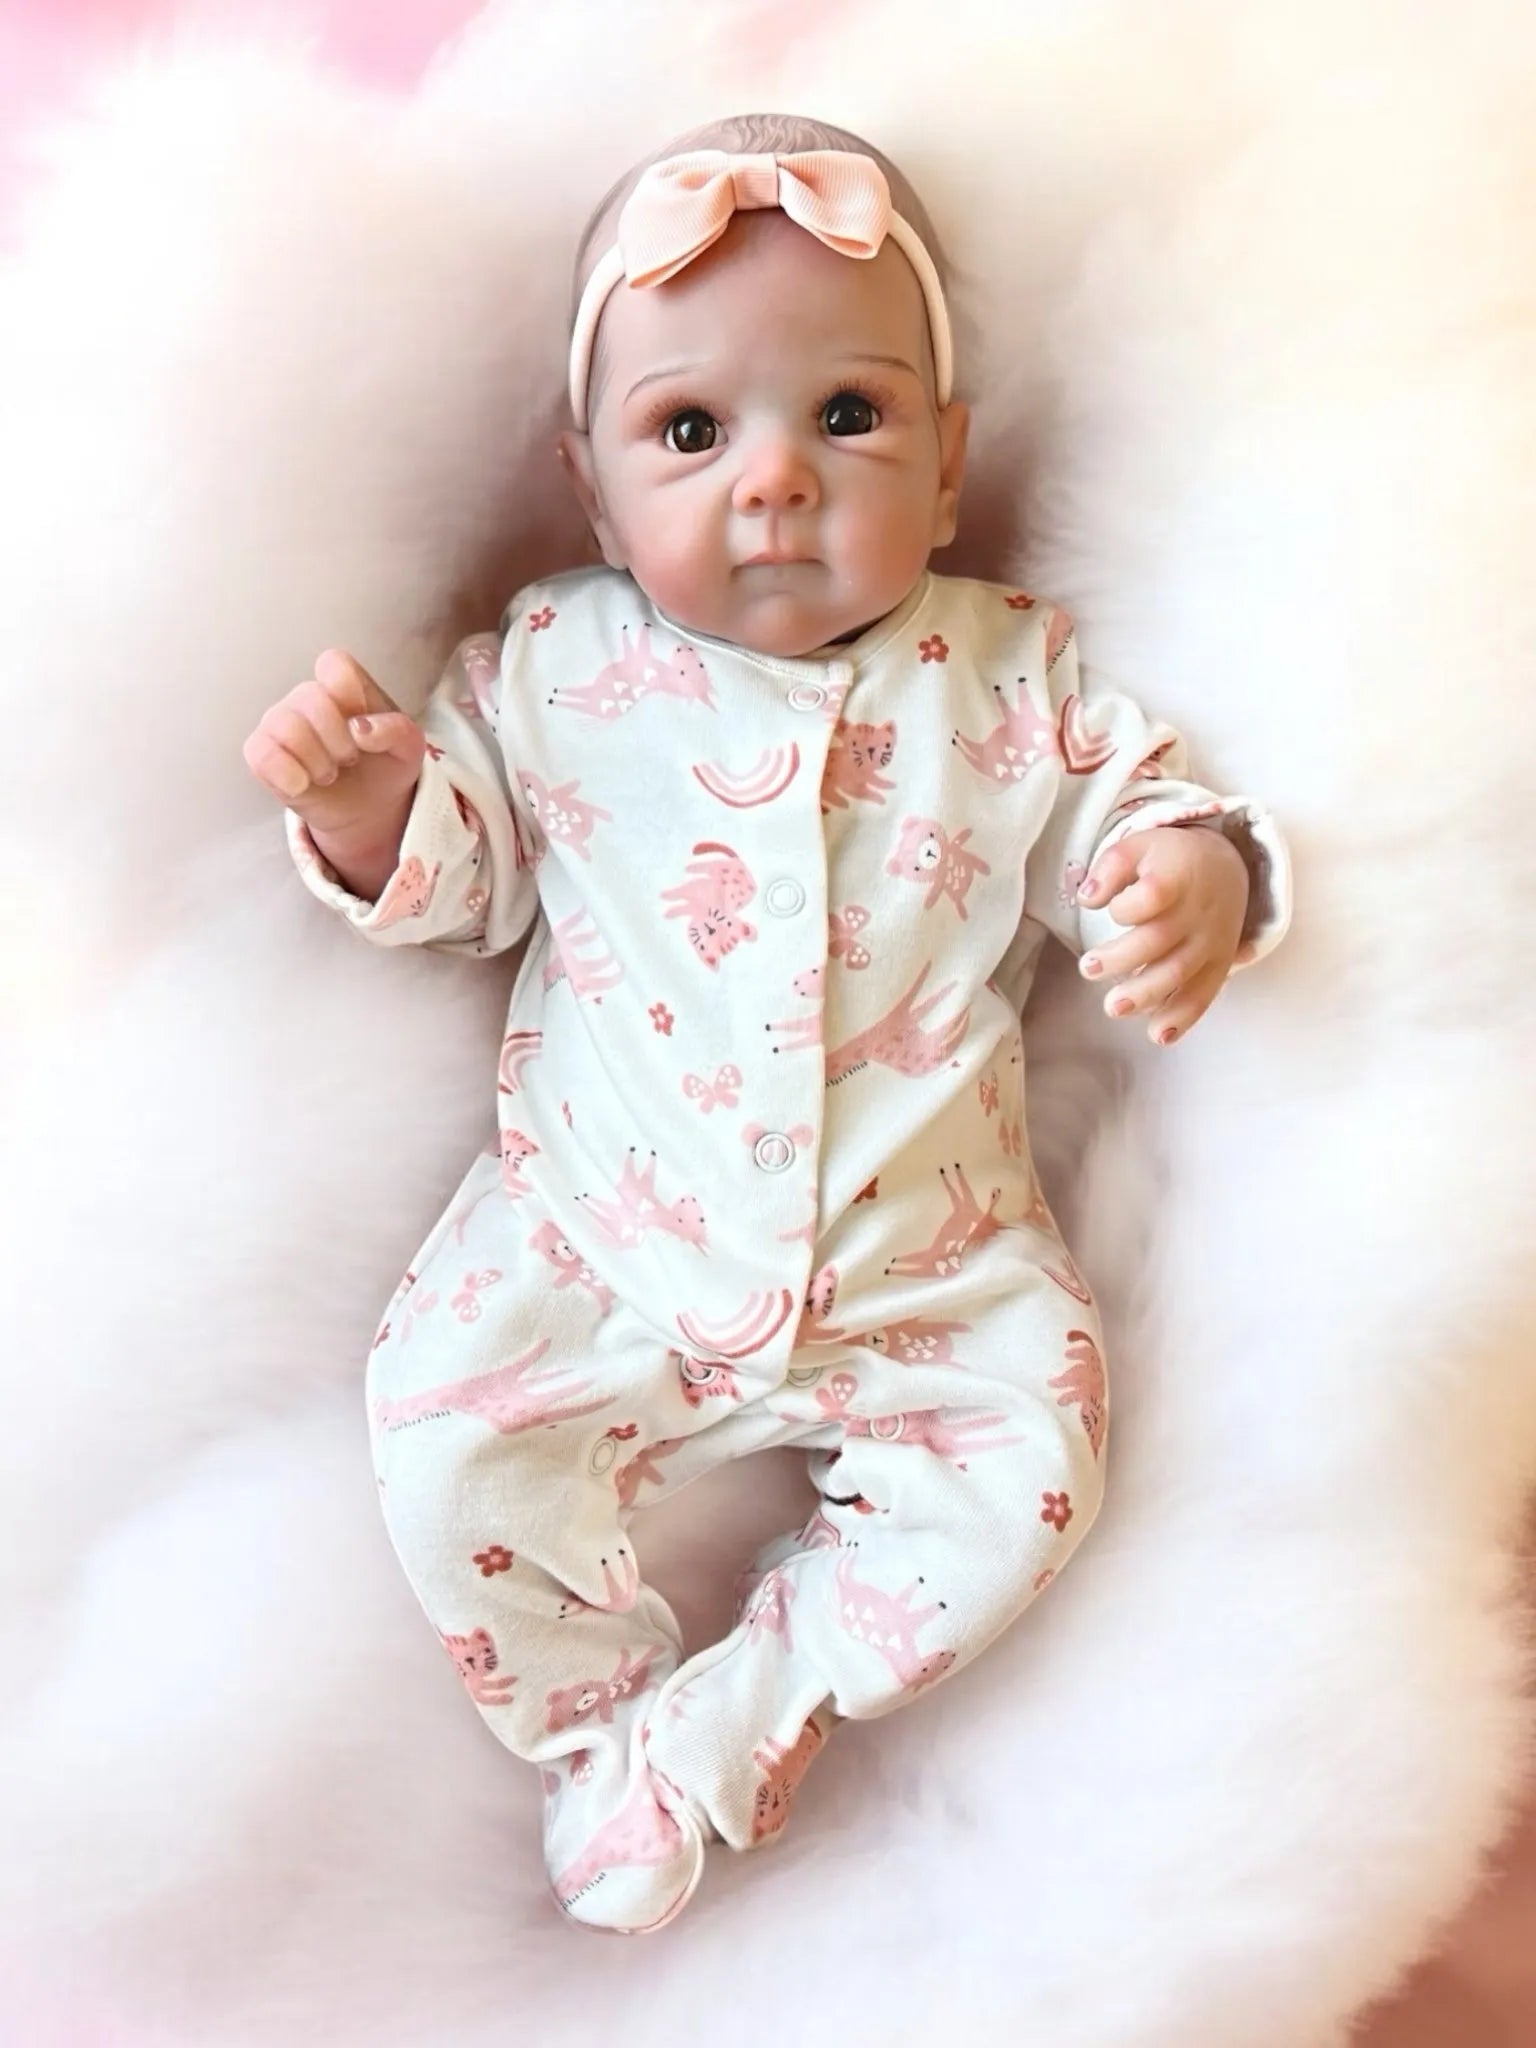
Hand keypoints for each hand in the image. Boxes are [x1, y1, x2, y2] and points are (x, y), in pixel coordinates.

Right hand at [242, 649, 425, 840]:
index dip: (351, 695)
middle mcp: (307, 698)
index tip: (364, 726)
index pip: (333, 664)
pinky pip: (260, 754)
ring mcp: (280, 723)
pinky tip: (304, 784)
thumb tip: (360, 729)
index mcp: (343, 685)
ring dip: (316, 759)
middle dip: (338, 738)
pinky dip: (287, 775)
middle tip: (350, 759)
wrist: (369, 807)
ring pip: (283, 724)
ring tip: (329, 774)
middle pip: (310, 696)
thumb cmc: (385, 765)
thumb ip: (396, 729)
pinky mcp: (263, 754)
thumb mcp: (409, 747)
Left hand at [1076, 824, 1248, 1044]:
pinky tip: (1158, 1035)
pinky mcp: (1219, 965)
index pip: (1153, 894)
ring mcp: (1210, 942)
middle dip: (1121, 959)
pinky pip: (1204, 995)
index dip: (1126, 907)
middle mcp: (1198, 912)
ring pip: (1179, 973)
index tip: (1109, 909)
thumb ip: (1110, 867)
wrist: (1228, 867)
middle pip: (1160, 940)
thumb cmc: (1171, 860)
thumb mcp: (1139, 845)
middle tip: (1087, 968)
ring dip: (1144, 995)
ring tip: (1112, 1006)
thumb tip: (1087, 898)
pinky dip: (1182, 1018)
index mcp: (1178, 877)